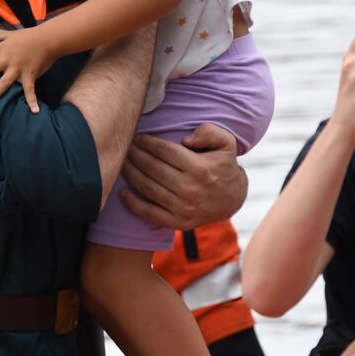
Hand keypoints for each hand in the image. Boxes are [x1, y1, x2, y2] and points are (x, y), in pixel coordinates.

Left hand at [0, 22, 61, 112]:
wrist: (49, 39)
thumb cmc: (30, 36)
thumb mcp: (12, 34)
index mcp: (2, 49)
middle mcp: (7, 60)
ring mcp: (18, 69)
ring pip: (4, 82)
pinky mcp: (30, 75)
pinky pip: (30, 90)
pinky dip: (32, 101)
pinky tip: (34, 112)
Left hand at [118, 123, 246, 229]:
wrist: (232, 200)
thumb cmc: (224, 166)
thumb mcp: (226, 143)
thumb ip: (209, 132)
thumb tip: (186, 139)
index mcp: (200, 168)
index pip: (165, 151)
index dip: (148, 143)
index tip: (139, 137)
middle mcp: (190, 189)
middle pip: (153, 168)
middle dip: (136, 155)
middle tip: (126, 147)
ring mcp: (183, 208)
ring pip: (148, 188)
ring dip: (131, 174)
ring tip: (123, 162)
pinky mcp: (178, 223)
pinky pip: (149, 214)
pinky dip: (133, 204)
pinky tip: (122, 192)